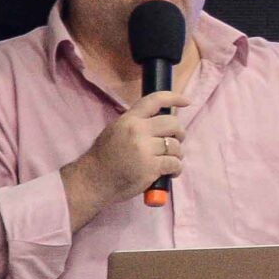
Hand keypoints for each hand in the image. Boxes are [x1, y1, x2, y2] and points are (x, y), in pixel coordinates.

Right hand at [61, 89, 186, 227]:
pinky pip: (175, 164)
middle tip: (175, 142)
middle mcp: (138, 130)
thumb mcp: (116, 130)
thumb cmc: (104, 157)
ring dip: (177, 154)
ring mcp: (145, 149)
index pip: (155, 100)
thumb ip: (136, 123)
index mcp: (129, 119)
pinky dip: (176, 169)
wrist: (92, 181)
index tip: (186, 102)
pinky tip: (170, 173)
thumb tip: (161, 120)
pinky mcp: (151, 167)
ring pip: (176, 146)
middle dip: (179, 133)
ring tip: (169, 161)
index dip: (174, 98)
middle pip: (173, 123)